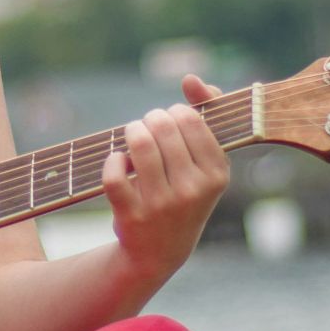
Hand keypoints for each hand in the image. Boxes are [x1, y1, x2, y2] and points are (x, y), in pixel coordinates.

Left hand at [103, 74, 231, 281]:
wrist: (160, 252)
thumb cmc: (185, 193)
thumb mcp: (206, 162)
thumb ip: (207, 112)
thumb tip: (190, 78)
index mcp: (217, 174)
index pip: (190, 119)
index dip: (174, 113)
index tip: (170, 123)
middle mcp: (193, 190)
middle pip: (162, 127)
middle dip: (149, 119)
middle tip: (147, 127)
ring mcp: (162, 204)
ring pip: (139, 144)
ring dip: (130, 131)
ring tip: (132, 135)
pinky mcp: (132, 215)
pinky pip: (114, 172)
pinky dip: (112, 160)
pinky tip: (119, 162)